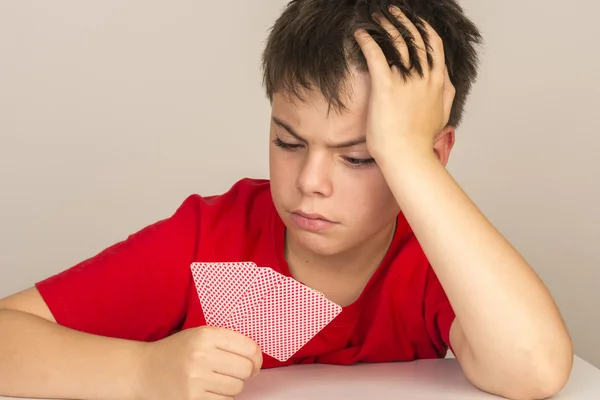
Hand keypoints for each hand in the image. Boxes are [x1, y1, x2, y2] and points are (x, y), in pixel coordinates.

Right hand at [137, 326, 262, 399]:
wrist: (143, 371)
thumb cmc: (175, 352)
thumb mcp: (199, 335)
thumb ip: (227, 341)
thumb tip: (256, 357)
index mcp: (205, 335)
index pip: (249, 347)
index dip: (256, 357)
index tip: (254, 361)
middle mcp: (201, 356)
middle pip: (245, 369)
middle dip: (245, 372)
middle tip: (235, 371)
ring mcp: (195, 380)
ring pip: (237, 388)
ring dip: (232, 386)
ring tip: (217, 380)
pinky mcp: (191, 399)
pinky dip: (222, 398)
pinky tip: (209, 390)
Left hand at [354, 6, 454, 163]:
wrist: (408, 156)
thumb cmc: (420, 140)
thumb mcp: (443, 114)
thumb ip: (447, 94)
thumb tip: (449, 82)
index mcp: (438, 81)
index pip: (434, 45)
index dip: (424, 29)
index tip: (415, 21)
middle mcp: (424, 77)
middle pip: (416, 38)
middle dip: (404, 20)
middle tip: (391, 12)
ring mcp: (406, 81)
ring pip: (398, 42)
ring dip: (386, 25)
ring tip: (375, 18)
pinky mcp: (386, 87)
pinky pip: (375, 55)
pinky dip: (367, 41)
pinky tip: (359, 34)